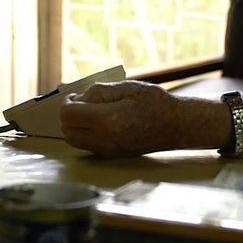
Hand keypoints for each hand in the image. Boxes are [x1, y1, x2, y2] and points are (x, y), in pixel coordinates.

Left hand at [59, 80, 186, 156]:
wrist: (176, 125)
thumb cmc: (155, 103)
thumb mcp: (126, 87)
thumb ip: (98, 92)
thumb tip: (78, 99)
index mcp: (107, 120)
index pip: (68, 115)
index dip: (66, 103)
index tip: (73, 97)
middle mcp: (105, 139)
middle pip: (67, 131)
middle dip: (68, 116)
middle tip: (80, 103)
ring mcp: (108, 150)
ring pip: (74, 141)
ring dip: (74, 127)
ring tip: (89, 113)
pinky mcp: (113, 155)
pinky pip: (87, 146)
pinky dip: (85, 134)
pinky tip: (98, 123)